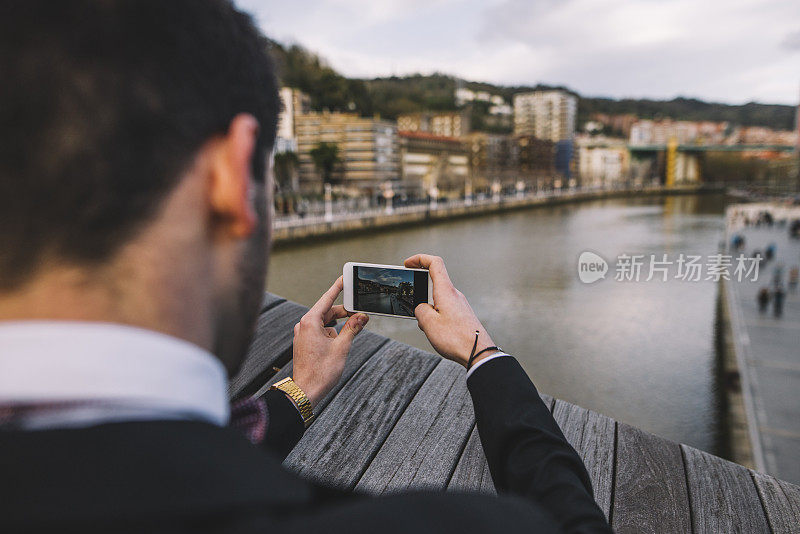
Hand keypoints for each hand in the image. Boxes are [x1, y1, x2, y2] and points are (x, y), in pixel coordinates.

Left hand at [291, 276, 368, 407]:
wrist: (305, 392)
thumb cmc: (320, 372)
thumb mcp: (342, 347)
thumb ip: (352, 328)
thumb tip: (361, 316)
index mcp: (310, 322)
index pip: (327, 299)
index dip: (338, 287)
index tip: (345, 278)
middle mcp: (303, 325)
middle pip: (327, 311)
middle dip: (344, 312)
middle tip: (360, 313)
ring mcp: (303, 334)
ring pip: (325, 322)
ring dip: (339, 324)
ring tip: (354, 328)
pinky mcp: (305, 343)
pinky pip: (320, 331)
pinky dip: (332, 332)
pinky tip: (342, 339)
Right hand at [404, 254, 495, 368]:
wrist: (479, 353)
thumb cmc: (456, 338)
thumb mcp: (429, 324)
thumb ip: (420, 311)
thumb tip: (422, 308)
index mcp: (446, 291)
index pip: (435, 263)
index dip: (419, 259)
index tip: (407, 264)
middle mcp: (455, 294)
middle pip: (435, 282)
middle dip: (420, 290)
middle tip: (409, 300)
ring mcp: (460, 305)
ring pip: (438, 299)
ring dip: (427, 307)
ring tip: (424, 325)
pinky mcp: (462, 315)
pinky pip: (444, 309)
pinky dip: (435, 316)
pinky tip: (434, 332)